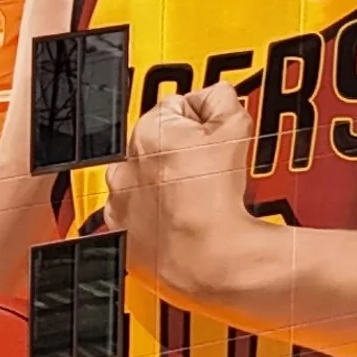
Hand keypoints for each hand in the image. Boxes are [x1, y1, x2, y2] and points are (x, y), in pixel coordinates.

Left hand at [105, 80, 279, 335]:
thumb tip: (216, 96)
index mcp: (147, 133)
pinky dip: (155, 220)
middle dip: (184, 152)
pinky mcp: (123, 239)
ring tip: (199, 199)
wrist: (213, 260)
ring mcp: (119, 205)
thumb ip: (222, 98)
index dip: (205, 120)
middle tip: (213, 170)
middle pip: (158, 145)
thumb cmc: (218, 202)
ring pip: (144, 183)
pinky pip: (137, 220)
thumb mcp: (237, 128)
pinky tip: (182, 223)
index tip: (218, 136)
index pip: (178, 107)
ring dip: (166, 186)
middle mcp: (123, 167)